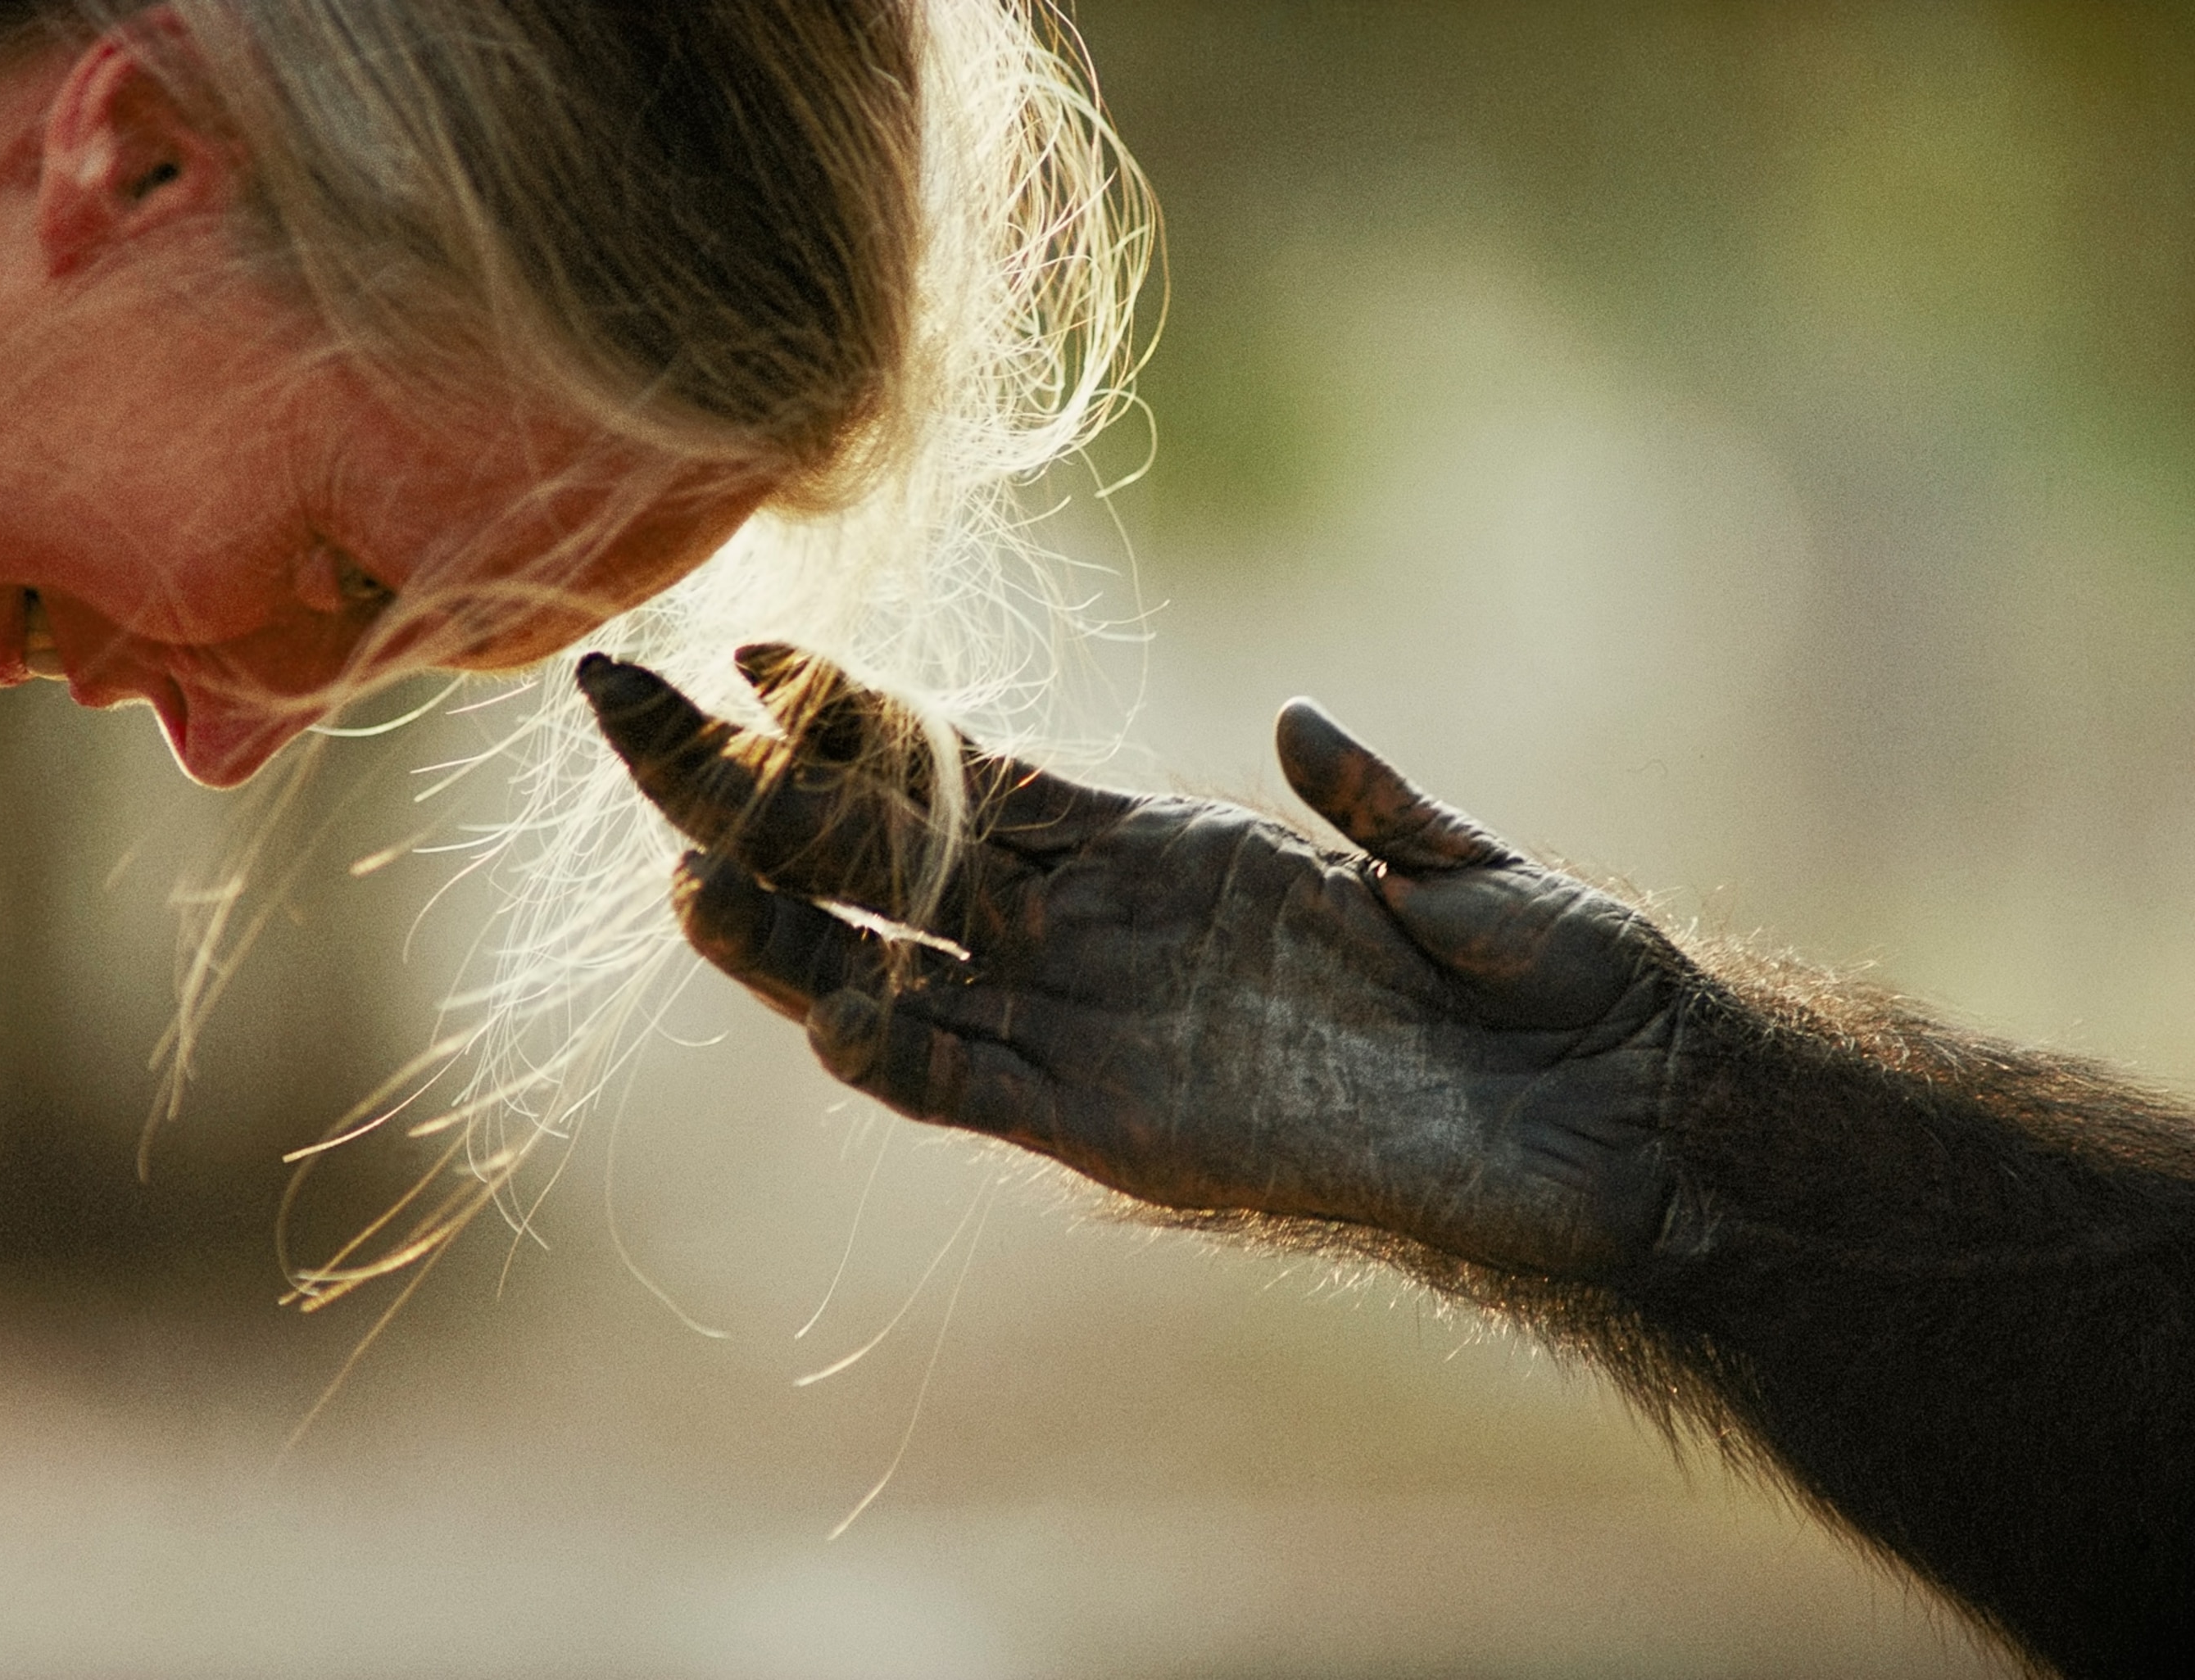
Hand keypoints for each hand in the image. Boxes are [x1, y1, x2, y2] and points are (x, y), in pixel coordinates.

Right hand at [577, 647, 1690, 1279]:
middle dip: (746, 785)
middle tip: (621, 702)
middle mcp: (1094, 936)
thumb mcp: (1450, 869)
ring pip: (893, 972)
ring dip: (787, 932)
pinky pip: (978, 1091)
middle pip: (879, 853)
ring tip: (676, 872)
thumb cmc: (1547, 986)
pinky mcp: (1122, 1128)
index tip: (750, 646)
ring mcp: (1096, 1030)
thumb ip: (1366, 801)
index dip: (852, 716)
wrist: (1611, 1125)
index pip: (961, 773)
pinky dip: (902, 1055)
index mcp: (1154, 853)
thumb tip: (1292, 724)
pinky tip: (827, 1014)